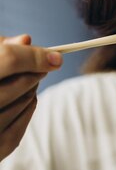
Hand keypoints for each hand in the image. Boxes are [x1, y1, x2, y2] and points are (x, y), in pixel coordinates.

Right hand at [0, 34, 62, 162]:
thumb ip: (2, 46)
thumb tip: (27, 40)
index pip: (10, 59)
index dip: (35, 56)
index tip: (56, 56)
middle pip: (18, 83)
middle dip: (36, 73)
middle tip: (44, 67)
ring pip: (22, 103)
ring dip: (32, 90)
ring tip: (30, 81)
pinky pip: (17, 129)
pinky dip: (27, 110)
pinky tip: (26, 99)